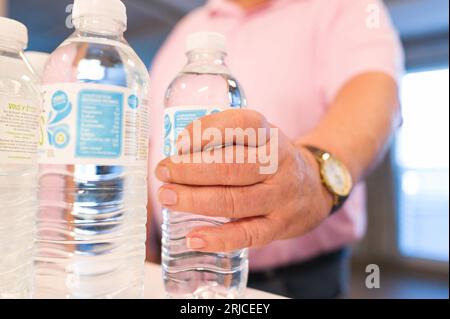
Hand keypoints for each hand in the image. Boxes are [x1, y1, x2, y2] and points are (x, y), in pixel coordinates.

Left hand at [155, 109, 332, 251]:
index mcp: (271, 136)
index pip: (241, 125)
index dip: (206, 131)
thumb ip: (226, 139)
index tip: (179, 143)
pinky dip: (218, 238)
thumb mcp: (259, 137)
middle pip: (231, 166)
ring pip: (235, 200)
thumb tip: (179, 151)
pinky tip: (193, 237)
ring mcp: (281, 197)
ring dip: (195, 200)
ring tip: (167, 197)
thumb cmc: (273, 159)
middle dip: (190, 169)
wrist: (316, 186)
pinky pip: (248, 234)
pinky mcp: (280, 226)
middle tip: (163, 171)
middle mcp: (278, 164)